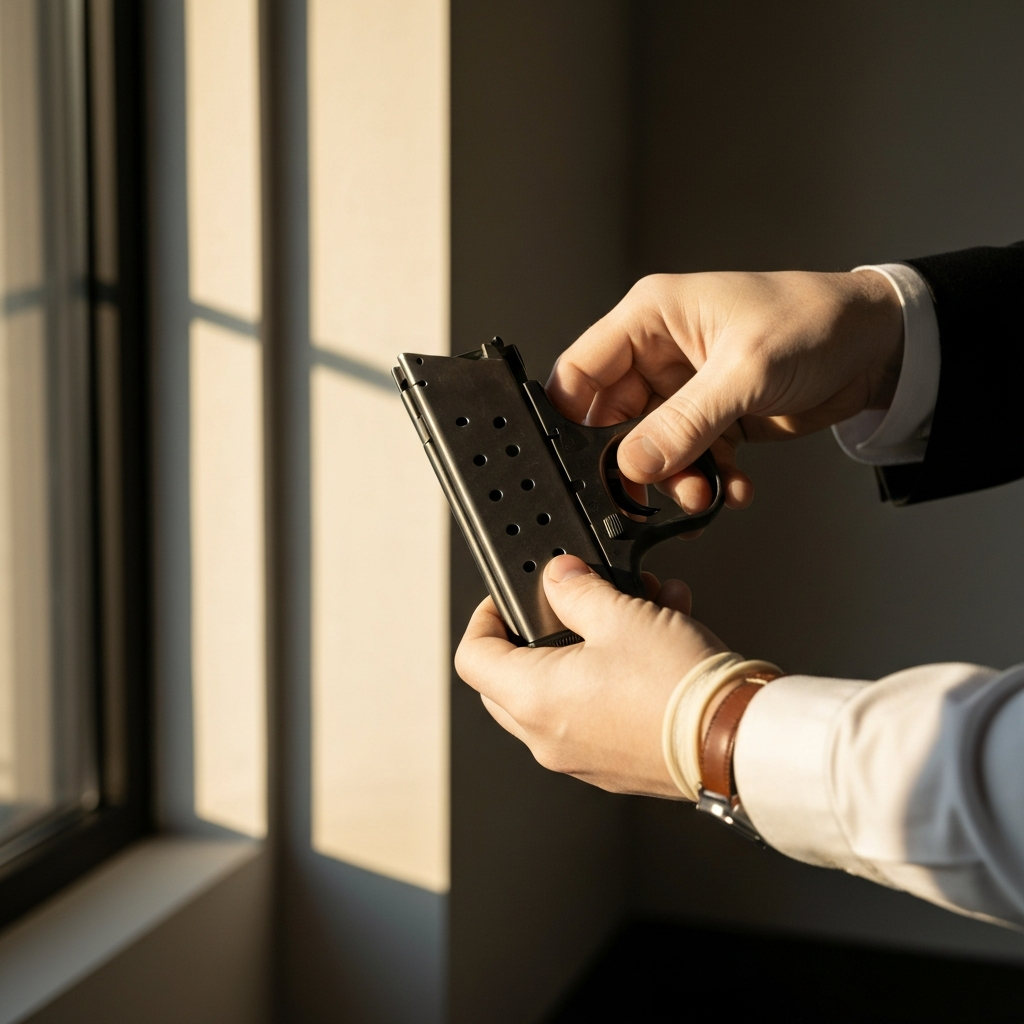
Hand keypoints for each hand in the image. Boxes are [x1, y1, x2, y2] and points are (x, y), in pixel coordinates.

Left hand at [454, 554, 727, 796]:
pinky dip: (613, 676)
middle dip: (535, 634)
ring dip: (587, 647)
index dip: (483, 618)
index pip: (472, 658)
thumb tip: (557, 577)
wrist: (739, 741)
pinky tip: (657, 639)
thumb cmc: (679, 688)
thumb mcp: (620, 614)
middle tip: (565, 606)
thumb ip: (576, 589)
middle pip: (509, 679)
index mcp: (534, 699)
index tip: (505, 597)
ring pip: (560, 692)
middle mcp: (548, 737)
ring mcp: (581, 757)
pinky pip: (596, 711)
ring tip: (635, 610)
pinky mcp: (615, 764)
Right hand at [546, 270, 902, 512]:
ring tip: (704, 496)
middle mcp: (658, 353)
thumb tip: (633, 464)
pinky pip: (691, 459)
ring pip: (651, 448)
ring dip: (675, 478)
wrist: (878, 346)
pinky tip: (732, 488)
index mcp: (650, 319)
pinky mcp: (712, 417)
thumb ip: (686, 422)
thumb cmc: (813, 323)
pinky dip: (708, 479)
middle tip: (650, 494)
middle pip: (611, 420)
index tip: (582, 468)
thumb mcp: (746, 371)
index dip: (572, 422)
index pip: (580, 373)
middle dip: (633, 463)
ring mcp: (684, 389)